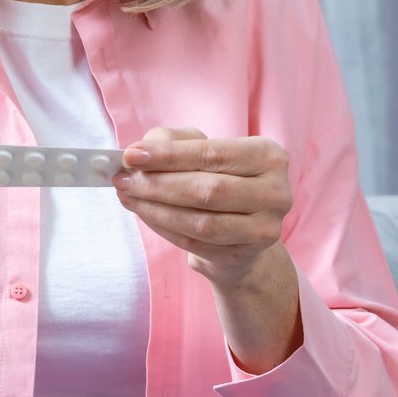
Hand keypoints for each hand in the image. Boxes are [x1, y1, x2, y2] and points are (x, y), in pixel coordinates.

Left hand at [113, 126, 292, 289]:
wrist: (242, 229)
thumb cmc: (220, 178)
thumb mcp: (201, 150)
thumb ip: (172, 141)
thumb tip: (139, 152)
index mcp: (268, 156)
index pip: (212, 154)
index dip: (169, 156)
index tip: (130, 155)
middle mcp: (275, 193)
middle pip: (207, 190)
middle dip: (157, 185)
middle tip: (122, 179)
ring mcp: (264, 229)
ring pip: (200, 222)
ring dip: (155, 209)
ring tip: (128, 196)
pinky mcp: (243, 255)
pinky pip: (194, 244)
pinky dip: (163, 228)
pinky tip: (145, 214)